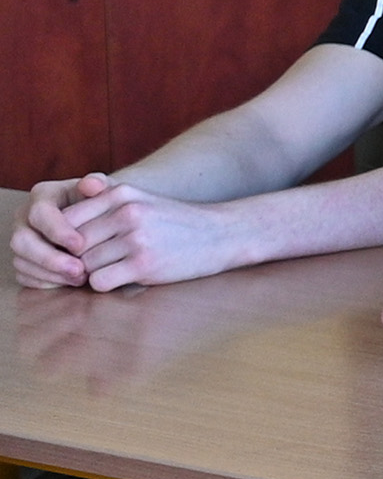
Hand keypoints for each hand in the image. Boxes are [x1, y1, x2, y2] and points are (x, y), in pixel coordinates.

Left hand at [19, 176, 247, 292]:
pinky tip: (120, 279)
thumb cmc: (176, 221)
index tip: (75, 248)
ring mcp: (136, 239)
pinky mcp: (145, 264)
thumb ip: (103, 198)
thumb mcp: (141, 198)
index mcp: (121, 194)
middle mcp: (126, 213)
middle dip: (75, 259)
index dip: (64, 238)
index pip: (67, 219)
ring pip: (83, 264)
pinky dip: (103, 284)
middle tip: (87, 265)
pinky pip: (99, 281)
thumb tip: (63, 213)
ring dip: (90, 273)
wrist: (223, 235)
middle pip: (73, 244)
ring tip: (109, 270)